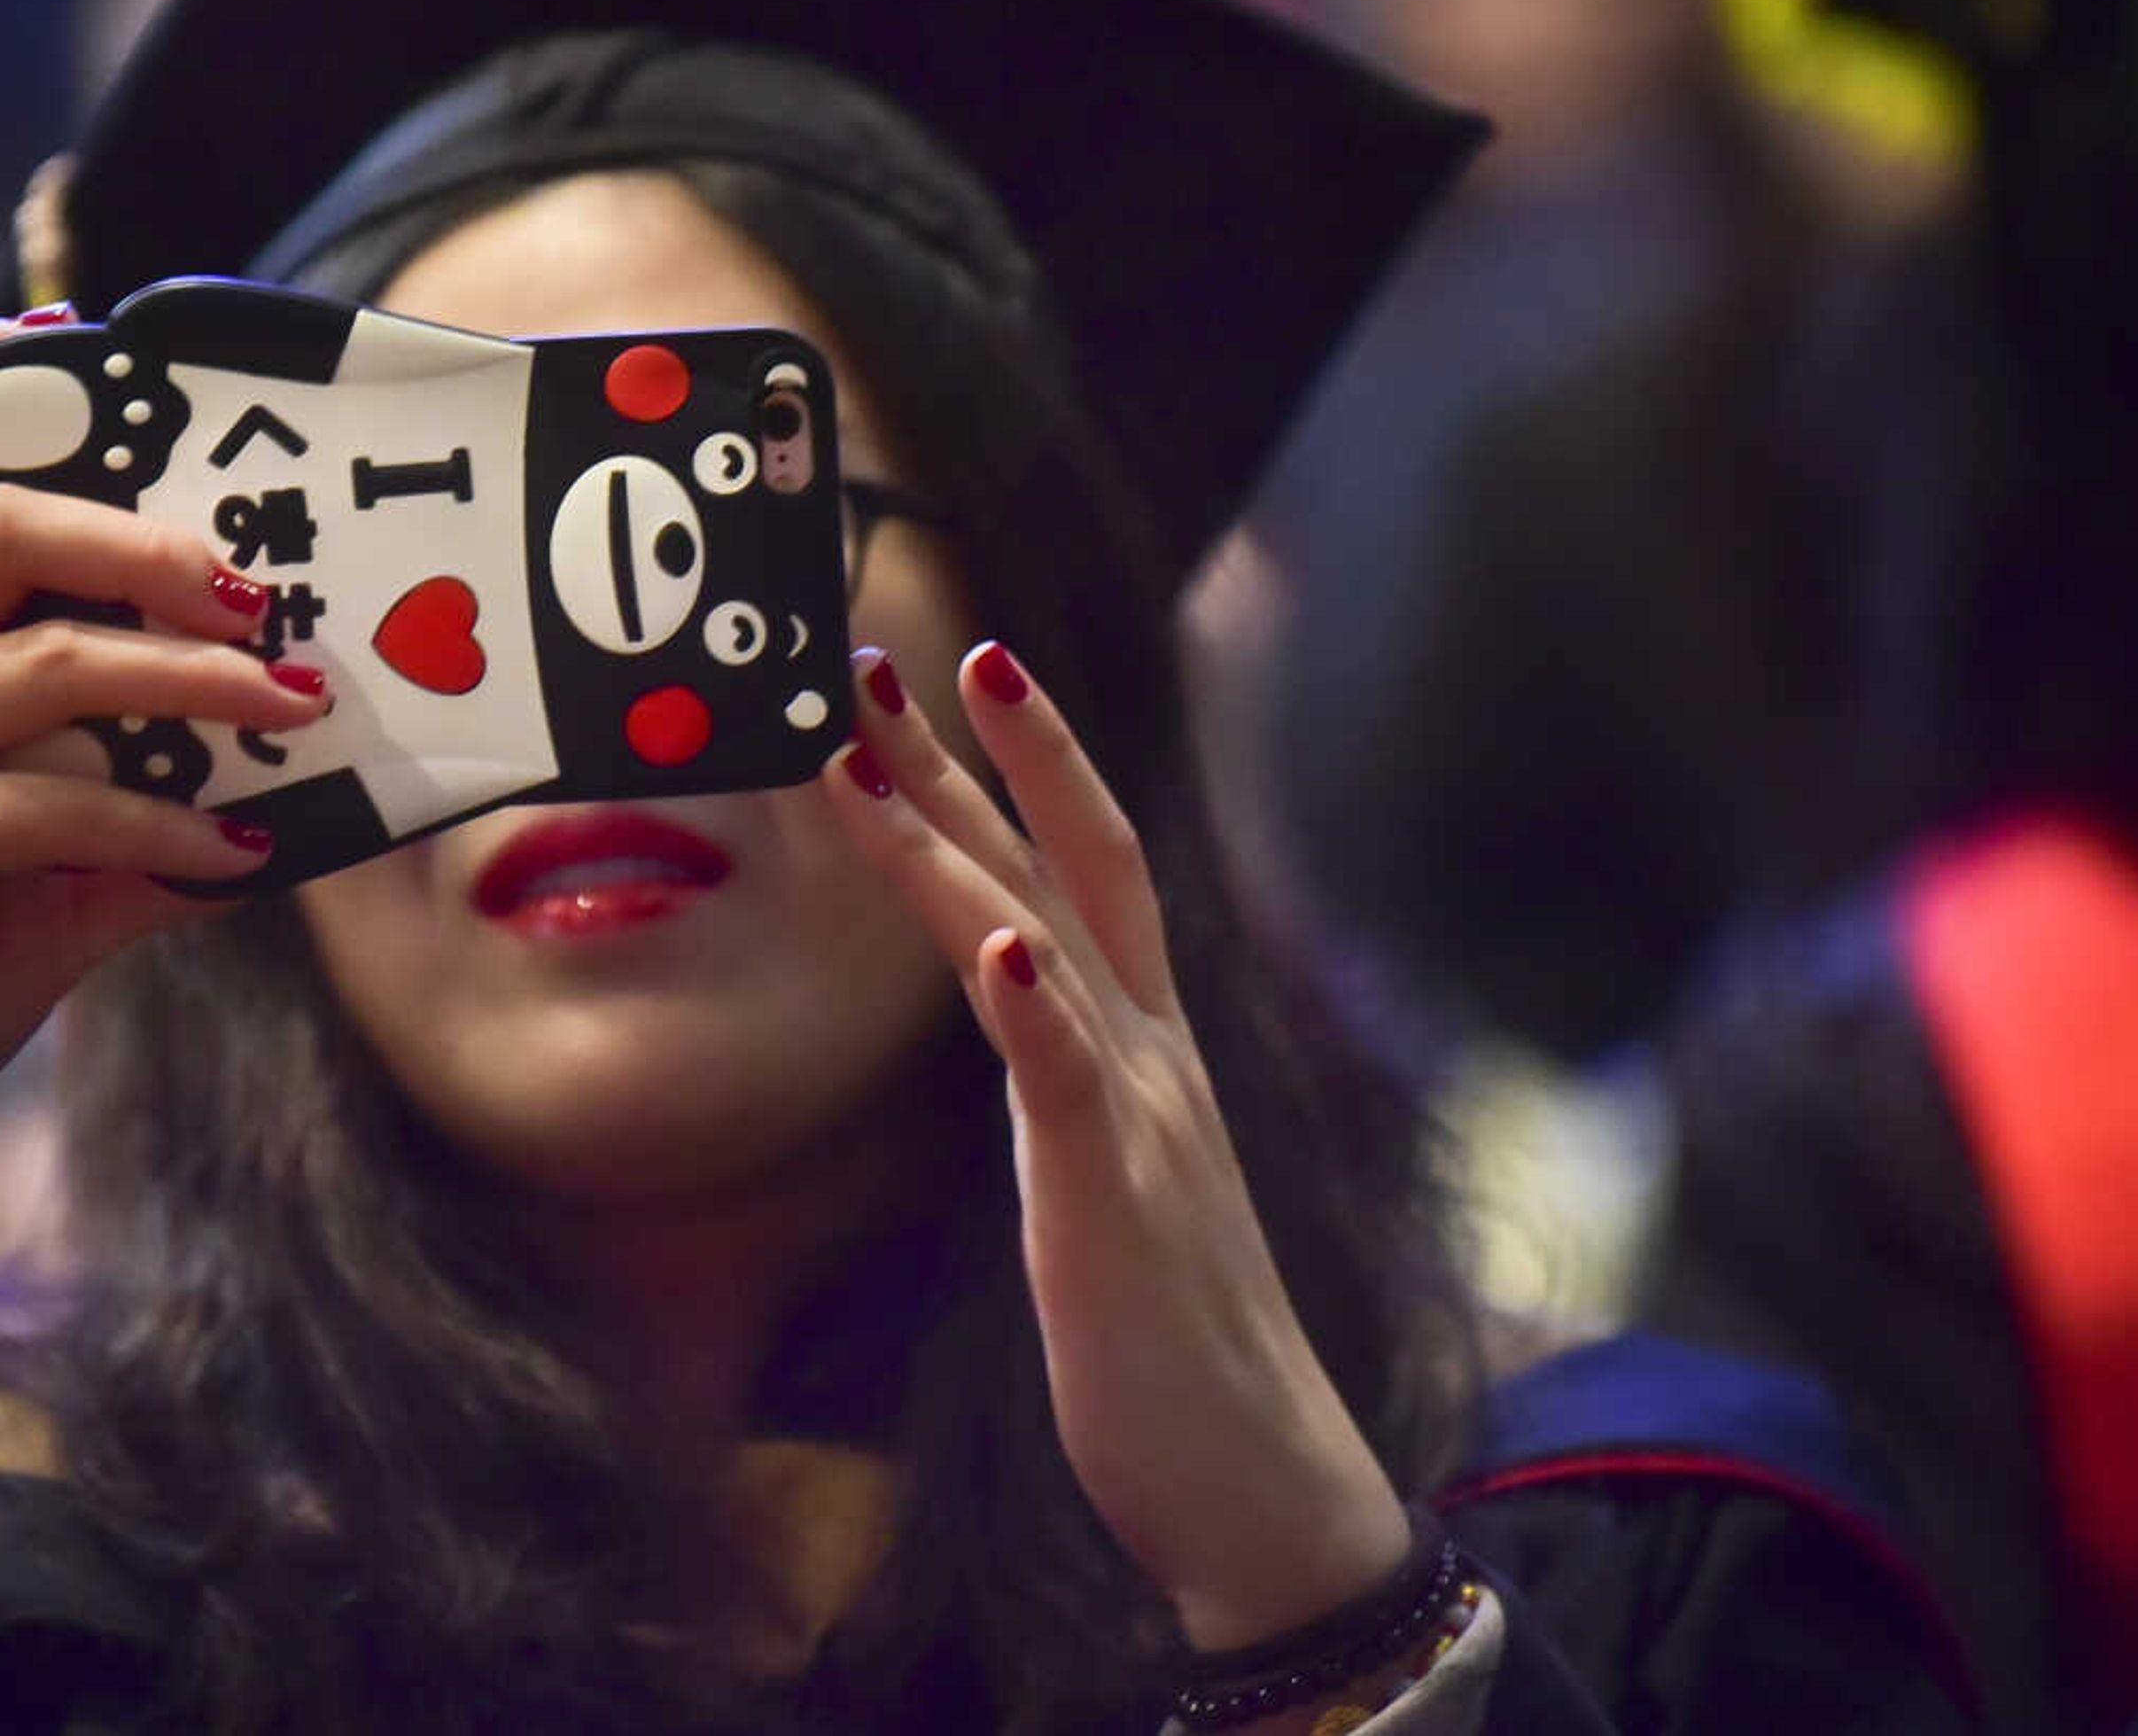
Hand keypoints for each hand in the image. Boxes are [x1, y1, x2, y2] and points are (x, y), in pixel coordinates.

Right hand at [0, 313, 334, 1194]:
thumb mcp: (30, 871)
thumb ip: (125, 809)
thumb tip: (277, 797)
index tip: (81, 331)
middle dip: (146, 536)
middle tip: (261, 587)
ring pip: (47, 657)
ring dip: (191, 679)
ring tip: (289, 705)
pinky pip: (51, 797)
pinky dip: (159, 823)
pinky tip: (230, 859)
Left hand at [821, 641, 1411, 1649]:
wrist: (1260, 1483)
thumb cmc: (1171, 1341)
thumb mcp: (1107, 1174)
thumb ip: (1070, 1080)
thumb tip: (1016, 1001)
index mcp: (1145, 1049)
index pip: (1089, 868)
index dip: (1028, 763)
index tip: (963, 665)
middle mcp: (1149, 1056)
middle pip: (1067, 863)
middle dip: (976, 754)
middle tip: (881, 654)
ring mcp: (1139, 1119)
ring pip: (1040, 940)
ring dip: (955, 839)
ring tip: (877, 751)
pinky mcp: (1116, 1201)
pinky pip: (1071, 1084)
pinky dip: (1035, 1003)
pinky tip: (997, 940)